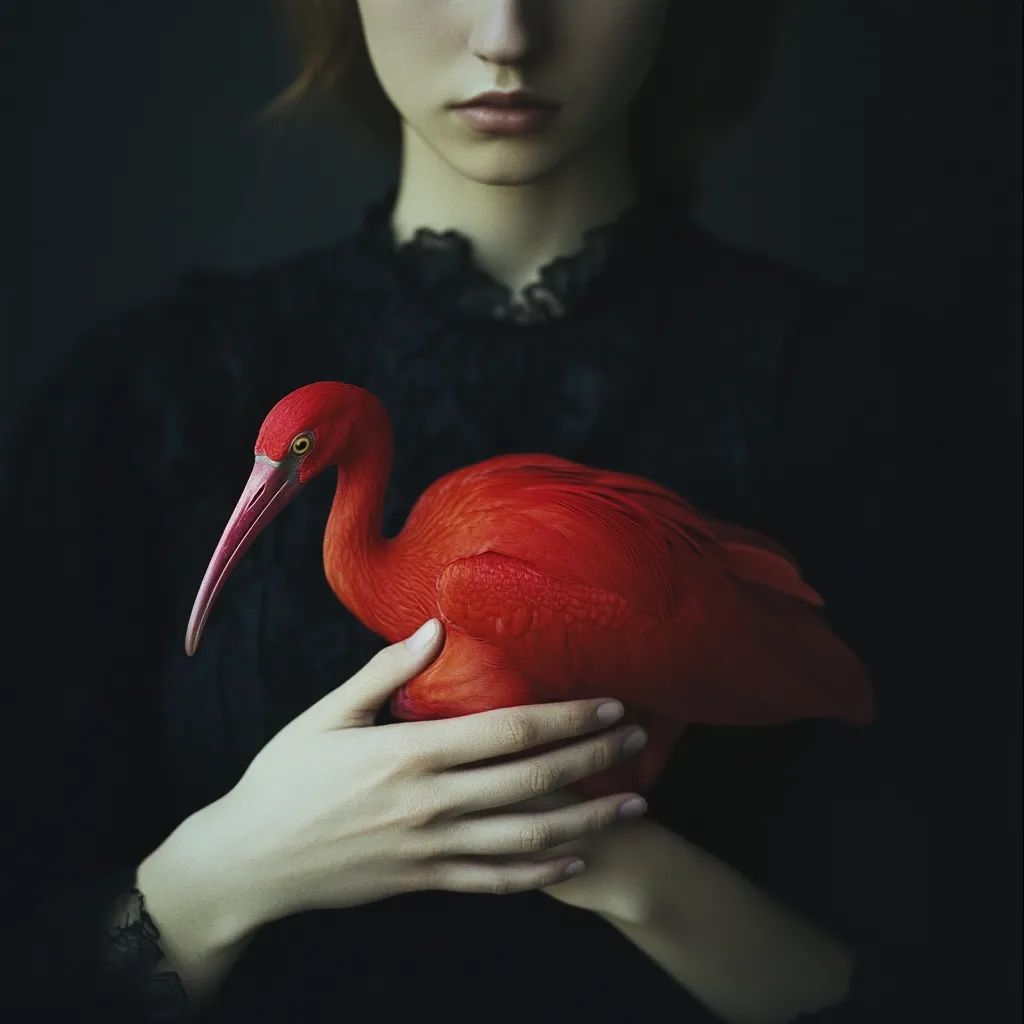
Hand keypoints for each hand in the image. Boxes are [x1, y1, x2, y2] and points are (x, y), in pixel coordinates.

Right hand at [175, 619, 646, 938]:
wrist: (249, 861)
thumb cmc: (285, 778)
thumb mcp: (327, 714)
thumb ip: (385, 670)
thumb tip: (435, 625)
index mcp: (410, 753)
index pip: (509, 730)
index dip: (566, 718)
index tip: (609, 704)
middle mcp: (431, 803)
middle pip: (532, 780)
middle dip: (594, 758)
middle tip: (640, 740)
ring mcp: (432, 849)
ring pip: (529, 838)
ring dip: (588, 819)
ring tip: (634, 805)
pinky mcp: (425, 881)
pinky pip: (496, 882)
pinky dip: (543, 874)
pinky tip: (577, 859)